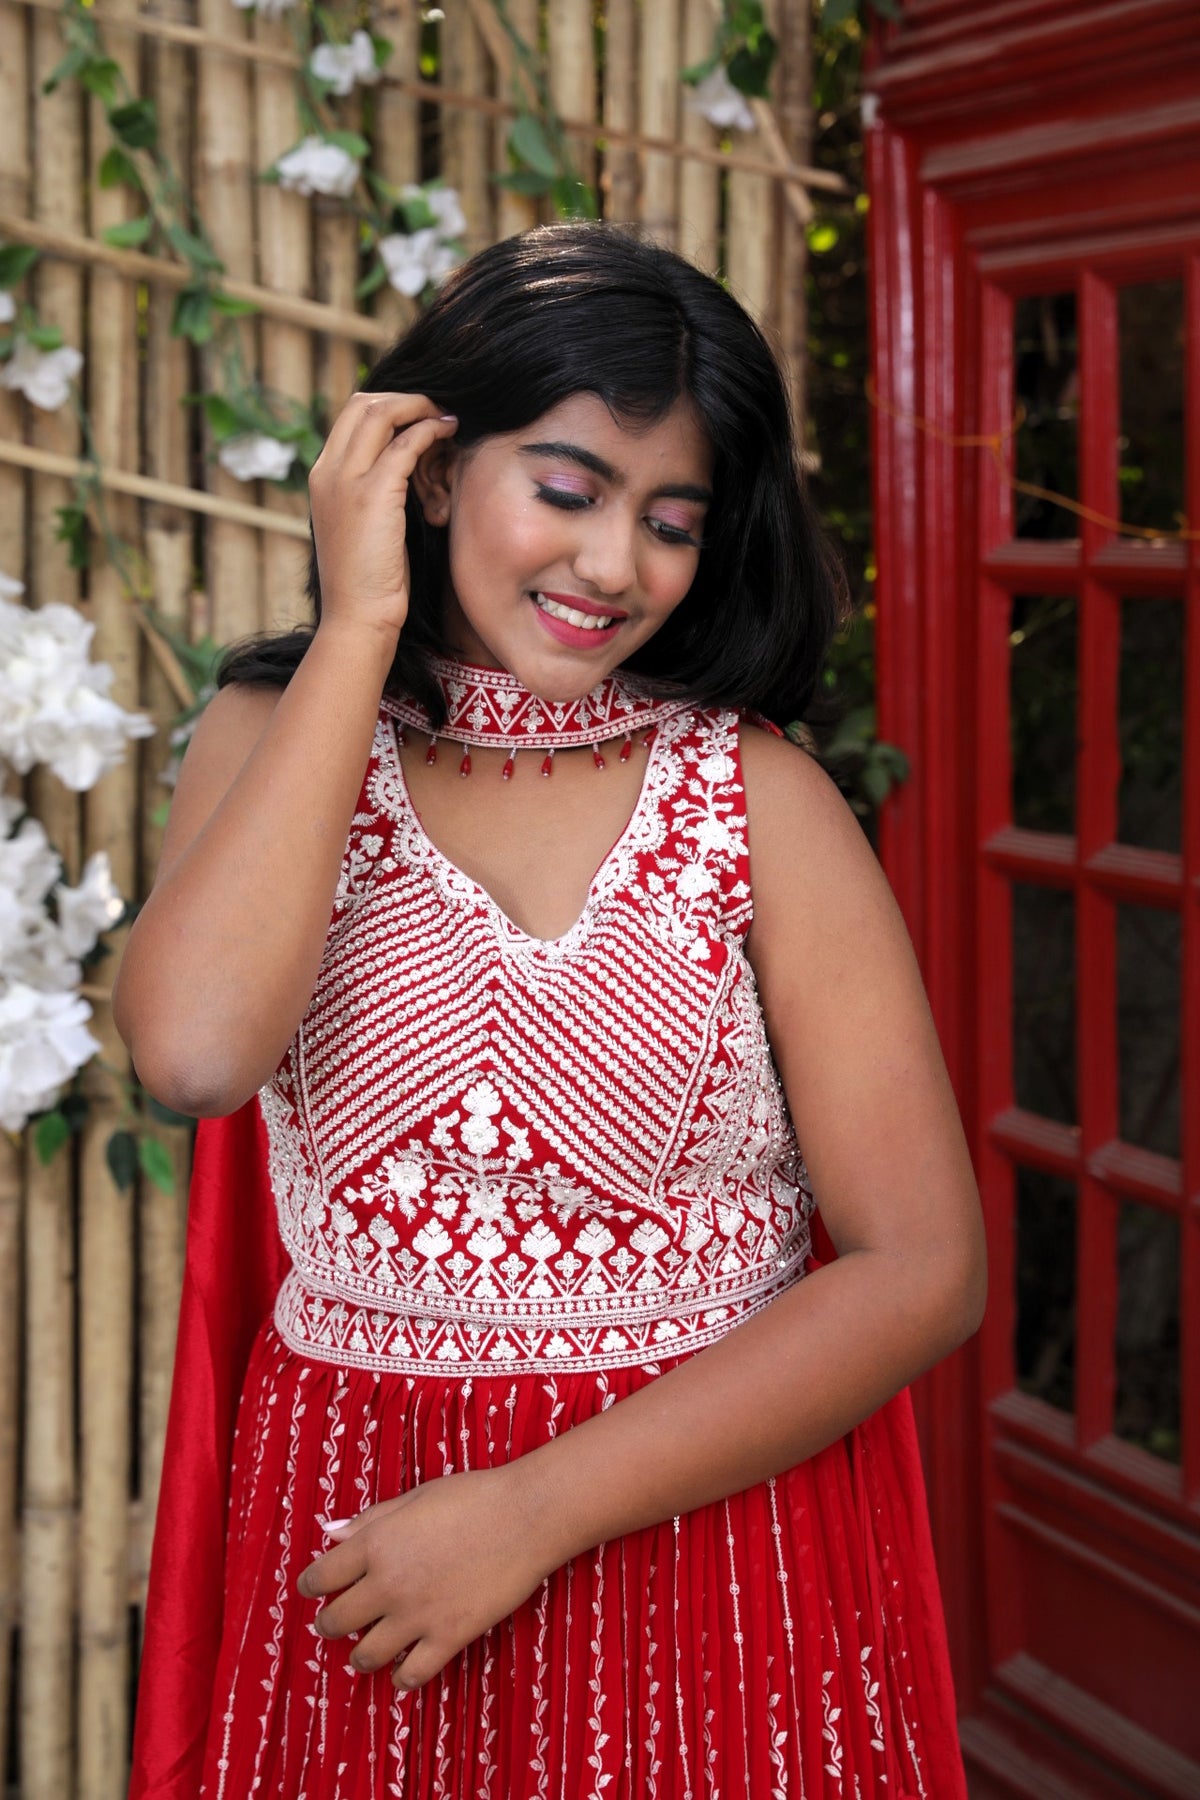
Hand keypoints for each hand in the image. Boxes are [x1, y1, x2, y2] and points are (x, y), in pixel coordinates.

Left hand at [297, 1466, 551, 1690]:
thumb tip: (332, 1533)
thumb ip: (371, 1520)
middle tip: (337, 1622)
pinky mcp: (448, 1638)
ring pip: (365, 1656)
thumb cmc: (473, 1496)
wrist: (526, 1517)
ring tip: (369, 1647)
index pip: (320, 1577)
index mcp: (376, 1544)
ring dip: (361, 1654)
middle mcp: (388, 1584)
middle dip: (330, 1623)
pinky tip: (404, 1667)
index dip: (311, 1586)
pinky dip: (401, 1677)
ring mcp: (418, 1615)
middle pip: (335, 1621)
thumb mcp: (415, 1497)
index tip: (315, 1589)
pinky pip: (410, 1675)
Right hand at [307, 392, 457, 647]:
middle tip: (436, 409)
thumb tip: (400, 474)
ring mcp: (346, 480)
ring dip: (419, 407)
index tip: (418, 415)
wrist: (357, 616)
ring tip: (446, 416)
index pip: (349, 417)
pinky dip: (429, 431)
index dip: (387, 406)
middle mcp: (327, 471)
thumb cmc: (367, 582)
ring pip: (380, 413)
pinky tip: (449, 434)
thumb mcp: (360, 528)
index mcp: (321, 477)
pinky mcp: (372, 494)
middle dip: (403, 398)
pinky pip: (404, 443)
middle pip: (361, 403)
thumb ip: (370, 495)